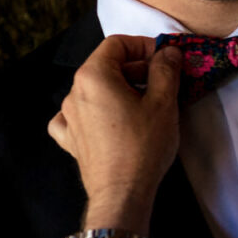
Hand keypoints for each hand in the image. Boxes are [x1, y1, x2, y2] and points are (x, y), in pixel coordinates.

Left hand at [48, 36, 180, 229]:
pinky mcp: (70, 138)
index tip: (165, 59)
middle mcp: (74, 92)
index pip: (117, 44)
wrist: (122, 193)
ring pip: (94, 89)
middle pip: (105, 65)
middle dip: (136, 67)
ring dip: (120, 88)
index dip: (144, 45)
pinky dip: (94, 110)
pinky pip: (77, 114)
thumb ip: (165, 70)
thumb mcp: (163, 103)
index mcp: (94, 76)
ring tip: (145, 103)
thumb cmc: (143, 146)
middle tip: (164, 81)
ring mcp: (68, 116)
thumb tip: (168, 52)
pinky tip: (107, 119)